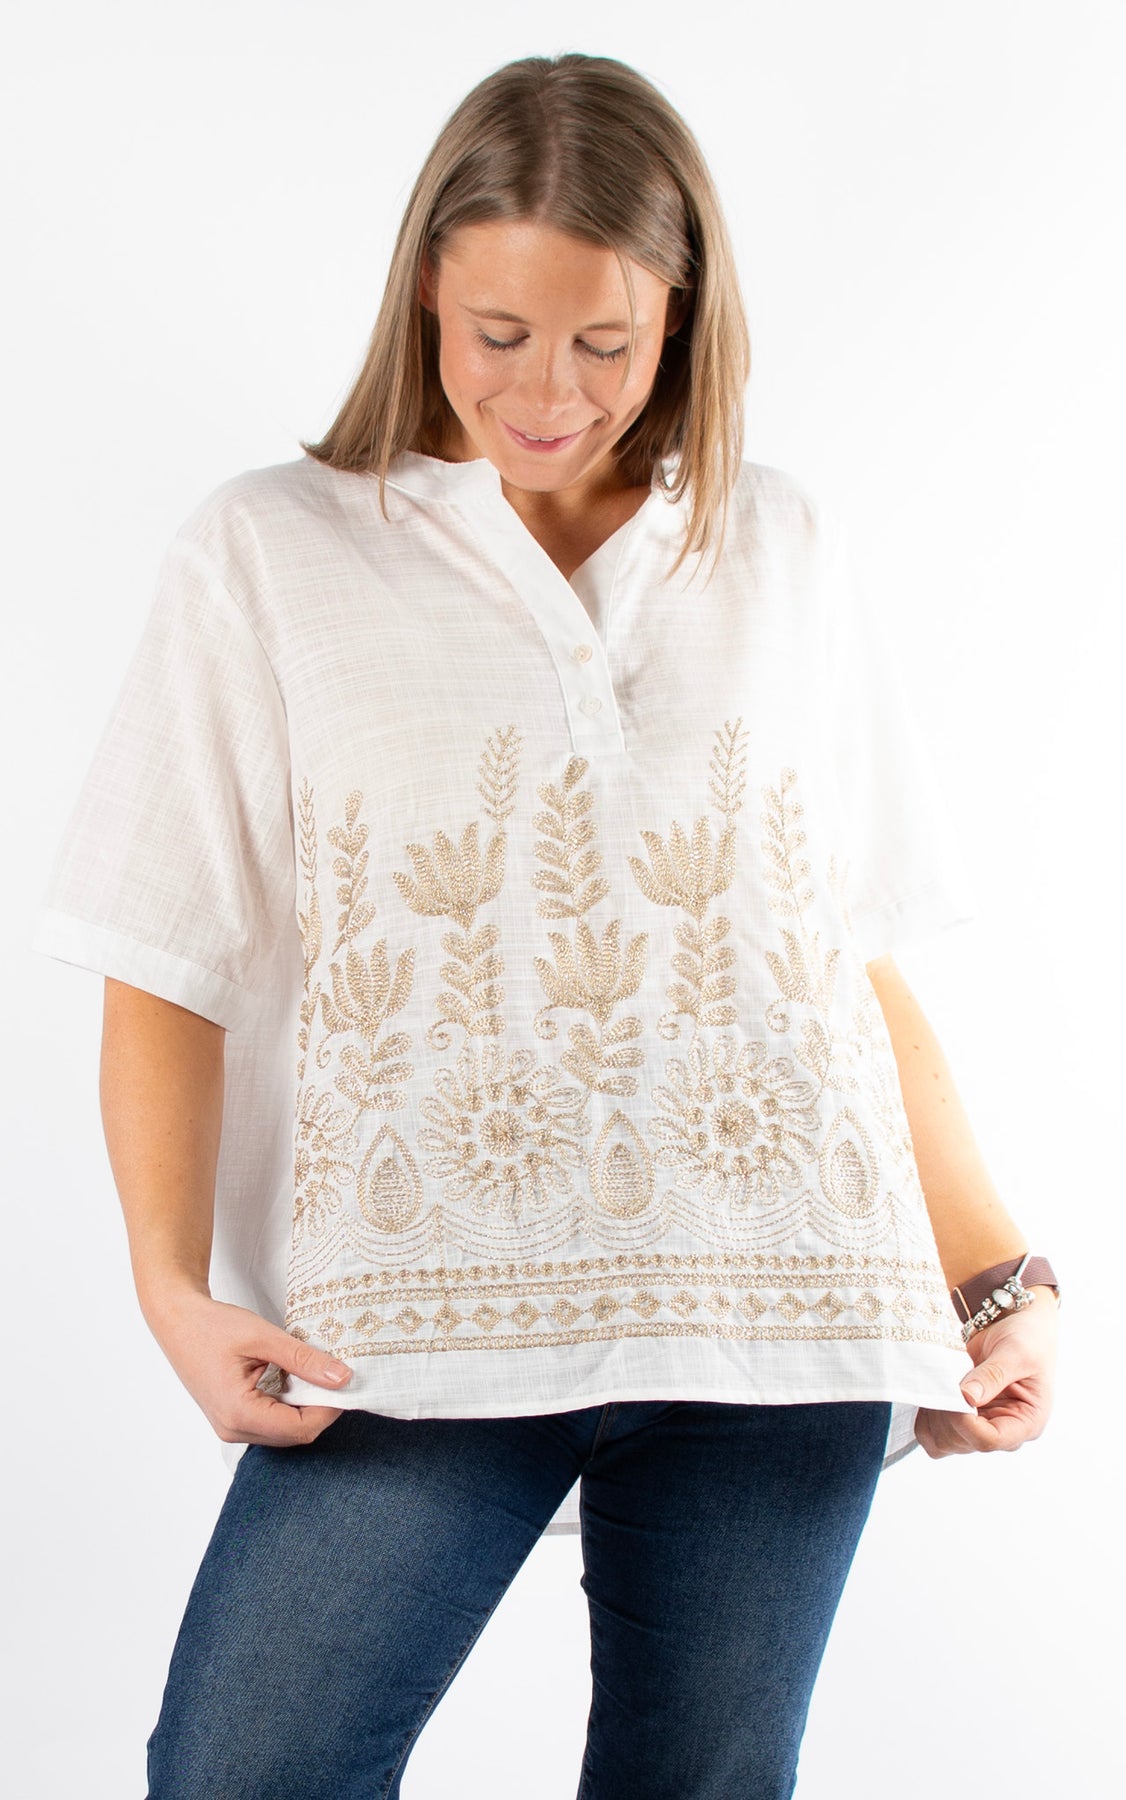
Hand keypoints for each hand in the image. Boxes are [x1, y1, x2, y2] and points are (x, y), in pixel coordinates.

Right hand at [144, 1284, 353, 1446]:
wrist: (177, 1321)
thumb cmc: (213, 1326)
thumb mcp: (264, 1337)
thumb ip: (304, 1359)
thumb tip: (343, 1378)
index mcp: (239, 1413)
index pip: (301, 1429)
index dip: (330, 1409)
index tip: (346, 1382)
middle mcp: (233, 1429)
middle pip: (294, 1435)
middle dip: (320, 1409)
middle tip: (335, 1376)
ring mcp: (230, 1428)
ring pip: (283, 1432)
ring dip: (305, 1408)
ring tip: (314, 1374)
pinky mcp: (231, 1419)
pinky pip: (270, 1423)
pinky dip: (289, 1406)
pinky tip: (293, 1380)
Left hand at [914, 1286, 1058, 1457]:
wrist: (1014, 1325)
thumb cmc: (1027, 1339)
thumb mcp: (1017, 1352)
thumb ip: (994, 1375)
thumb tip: (967, 1397)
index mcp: (1026, 1423)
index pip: (989, 1440)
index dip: (965, 1421)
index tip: (956, 1392)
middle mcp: (1003, 1431)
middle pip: (963, 1443)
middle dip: (947, 1415)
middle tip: (945, 1381)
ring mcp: (980, 1427)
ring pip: (944, 1443)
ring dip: (933, 1417)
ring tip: (940, 1384)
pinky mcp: (961, 1419)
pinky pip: (933, 1434)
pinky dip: (925, 1417)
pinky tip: (932, 1391)